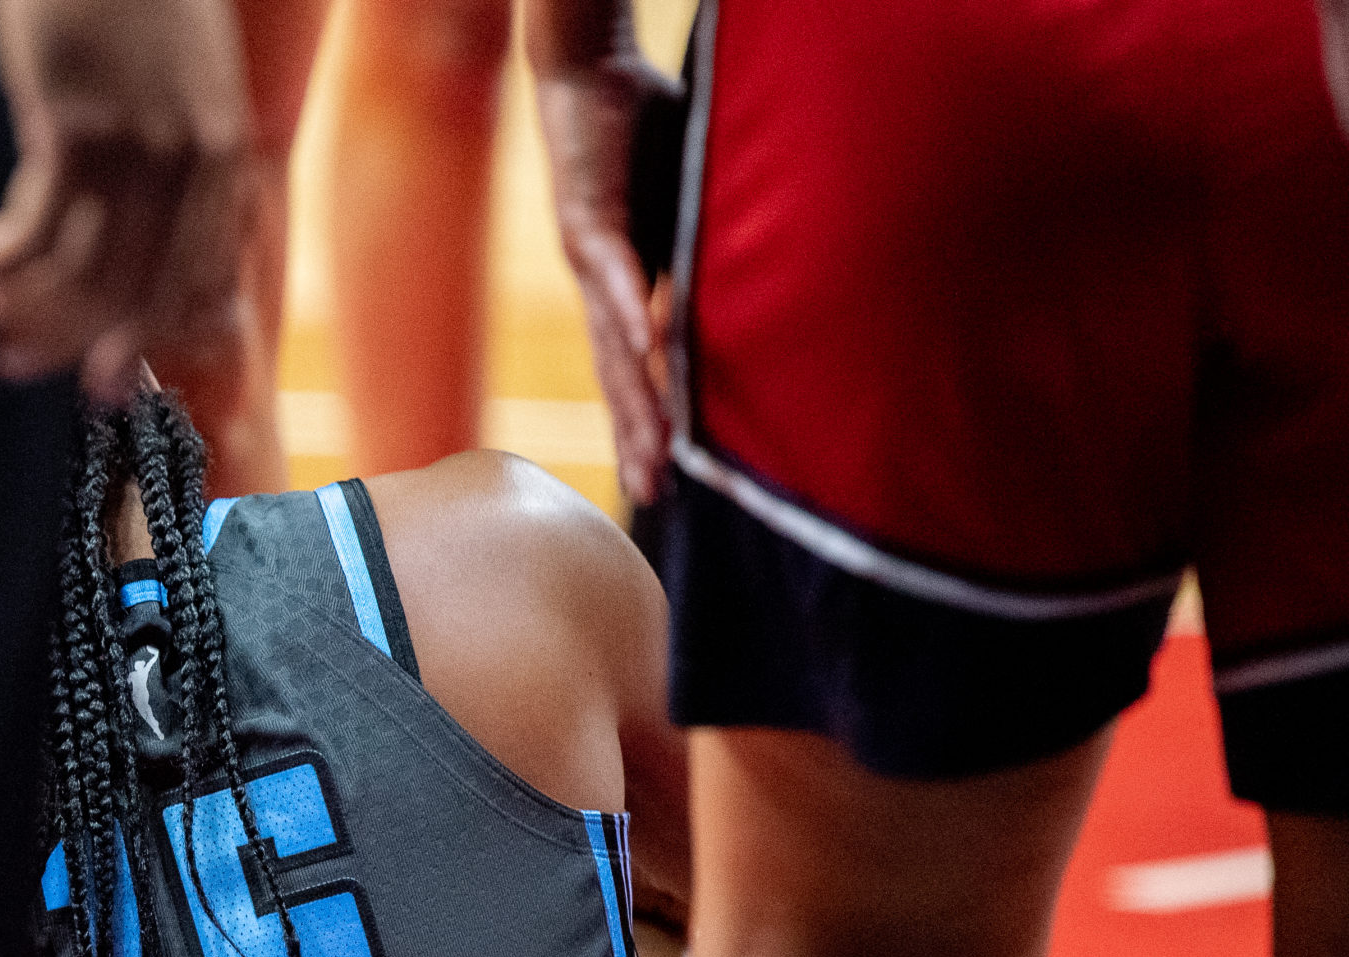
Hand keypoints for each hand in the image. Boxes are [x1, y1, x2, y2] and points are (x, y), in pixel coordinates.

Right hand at [0, 0, 252, 402]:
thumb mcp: (185, 77)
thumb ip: (179, 157)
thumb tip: (151, 232)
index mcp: (224, 156)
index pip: (197, 285)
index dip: (147, 340)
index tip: (99, 372)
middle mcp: (188, 165)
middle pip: (133, 292)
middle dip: (70, 346)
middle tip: (15, 369)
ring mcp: (131, 146)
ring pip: (78, 271)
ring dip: (19, 309)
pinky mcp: (70, 122)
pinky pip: (29, 225)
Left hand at [536, 54, 678, 507]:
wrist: (586, 70)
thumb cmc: (640, 134)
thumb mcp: (685, 205)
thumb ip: (710, 247)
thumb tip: (763, 277)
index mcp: (624, 288)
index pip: (636, 372)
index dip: (649, 426)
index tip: (662, 482)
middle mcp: (601, 286)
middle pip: (621, 378)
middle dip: (638, 438)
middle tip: (652, 494)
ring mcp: (590, 256)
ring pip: (615, 340)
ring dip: (634, 397)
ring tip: (653, 450)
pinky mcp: (587, 214)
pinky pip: (616, 267)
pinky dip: (632, 307)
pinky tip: (647, 351)